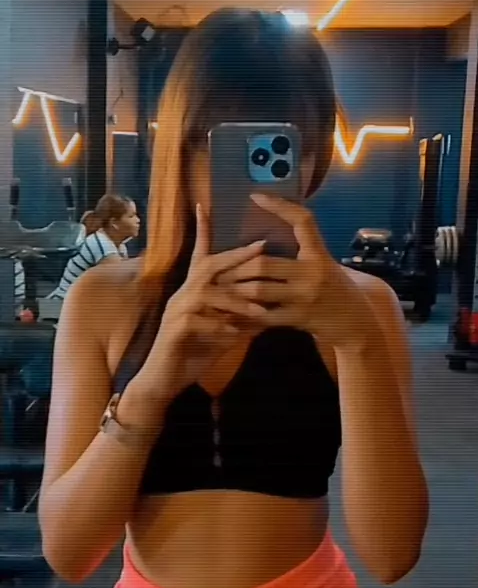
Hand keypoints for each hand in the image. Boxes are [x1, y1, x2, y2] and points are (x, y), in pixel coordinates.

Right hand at [136, 205, 267, 400]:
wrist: (164, 382)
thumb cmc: (193, 354)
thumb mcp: (224, 334)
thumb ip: (241, 319)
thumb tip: (267, 309)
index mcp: (194, 291)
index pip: (200, 255)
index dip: (203, 231)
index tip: (207, 206)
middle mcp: (183, 295)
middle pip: (207, 266)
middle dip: (235, 257)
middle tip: (262, 249)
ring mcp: (176, 312)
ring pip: (205, 293)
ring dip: (234, 300)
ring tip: (258, 309)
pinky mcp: (173, 332)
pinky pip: (197, 322)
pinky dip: (219, 327)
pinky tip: (236, 334)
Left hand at [217, 193, 376, 349]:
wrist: (356, 322)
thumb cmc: (335, 289)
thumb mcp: (323, 264)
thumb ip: (302, 251)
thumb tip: (268, 235)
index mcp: (318, 254)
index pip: (301, 221)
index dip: (279, 206)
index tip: (255, 196)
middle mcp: (312, 272)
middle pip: (263, 263)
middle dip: (236, 267)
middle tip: (217, 267)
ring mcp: (304, 297)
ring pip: (258, 290)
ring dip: (235, 289)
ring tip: (219, 286)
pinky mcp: (298, 319)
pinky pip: (264, 316)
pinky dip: (246, 314)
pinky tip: (232, 312)